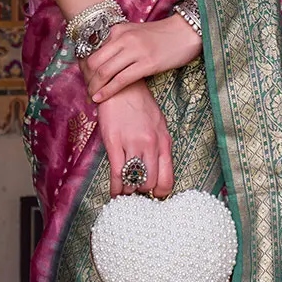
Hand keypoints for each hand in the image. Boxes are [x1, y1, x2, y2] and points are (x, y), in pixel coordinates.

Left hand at [81, 16, 201, 104]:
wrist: (186, 32)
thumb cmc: (162, 36)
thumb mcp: (135, 33)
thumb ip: (119, 43)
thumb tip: (105, 59)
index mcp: (118, 30)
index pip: (92, 50)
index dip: (84, 68)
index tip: (84, 79)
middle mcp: (123, 38)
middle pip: (94, 62)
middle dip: (87, 79)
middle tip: (87, 90)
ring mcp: (135, 50)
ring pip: (105, 72)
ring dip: (95, 87)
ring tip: (92, 97)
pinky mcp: (147, 63)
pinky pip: (121, 80)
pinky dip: (108, 91)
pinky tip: (101, 98)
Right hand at [97, 80, 173, 197]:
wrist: (122, 86)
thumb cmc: (140, 105)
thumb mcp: (159, 125)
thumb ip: (160, 147)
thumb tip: (157, 170)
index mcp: (164, 141)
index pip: (167, 179)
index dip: (160, 192)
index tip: (153, 195)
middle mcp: (151, 145)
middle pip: (149, 183)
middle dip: (142, 191)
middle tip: (136, 191)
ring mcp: (132, 144)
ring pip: (133, 181)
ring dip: (128, 190)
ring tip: (125, 190)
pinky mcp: (114, 142)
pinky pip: (116, 174)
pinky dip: (115, 188)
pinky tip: (114, 193)